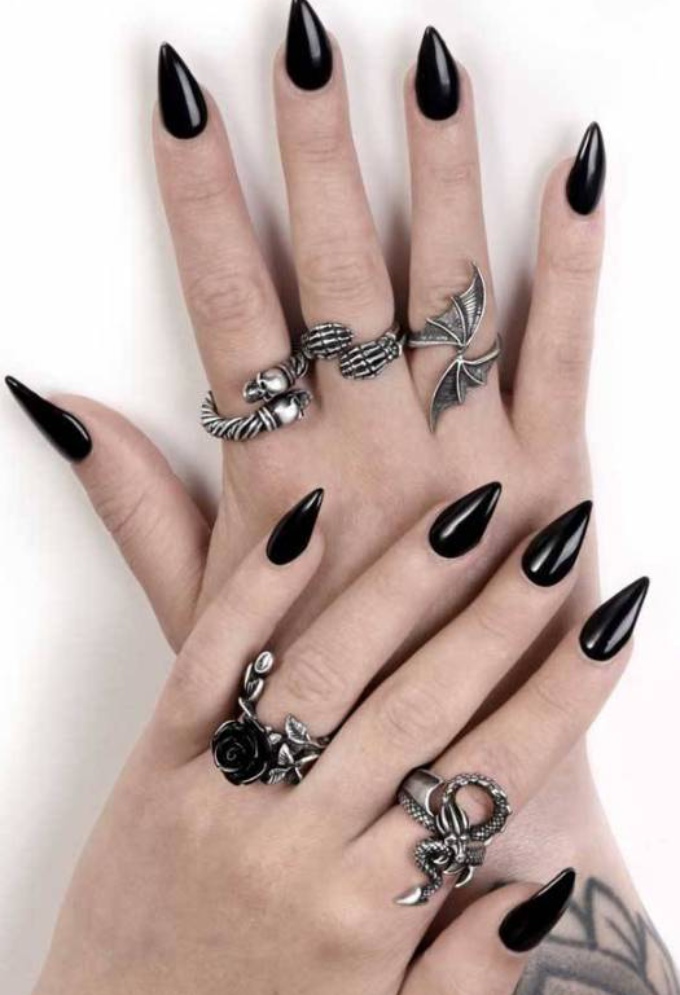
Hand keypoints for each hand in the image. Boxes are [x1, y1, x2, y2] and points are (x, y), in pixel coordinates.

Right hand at [7, 0, 603, 649]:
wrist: (451, 787)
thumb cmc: (326, 707)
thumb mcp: (209, 623)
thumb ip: (139, 511)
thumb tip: (58, 405)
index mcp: (287, 479)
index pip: (229, 305)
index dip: (202, 197)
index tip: (184, 100)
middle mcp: (378, 449)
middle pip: (344, 268)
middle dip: (321, 147)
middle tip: (308, 41)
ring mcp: (475, 453)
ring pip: (454, 283)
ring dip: (443, 169)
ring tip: (431, 68)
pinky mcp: (559, 474)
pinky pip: (567, 347)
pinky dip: (574, 257)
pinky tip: (575, 171)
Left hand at [33, 492, 638, 994]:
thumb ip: (466, 974)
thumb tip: (540, 886)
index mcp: (369, 911)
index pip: (489, 775)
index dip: (560, 693)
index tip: (609, 622)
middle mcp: (300, 841)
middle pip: (420, 706)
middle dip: (498, 617)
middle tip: (553, 539)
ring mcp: (222, 792)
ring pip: (327, 669)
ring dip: (401, 585)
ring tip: (464, 513)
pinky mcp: (154, 764)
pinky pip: (207, 664)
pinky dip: (256, 591)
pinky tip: (309, 525)